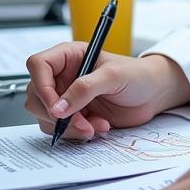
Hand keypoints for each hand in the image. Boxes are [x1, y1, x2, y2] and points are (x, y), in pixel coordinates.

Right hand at [25, 44, 189, 140]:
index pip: (38, 65)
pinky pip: (60, 129)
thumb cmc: (138, 75)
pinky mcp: (73, 115)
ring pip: (46, 116)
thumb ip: (85, 89)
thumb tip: (58, 107)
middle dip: (56, 114)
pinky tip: (98, 127)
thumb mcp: (114, 76)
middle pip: (36, 95)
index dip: (41, 85)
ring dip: (69, 126)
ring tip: (96, 125)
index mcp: (70, 56)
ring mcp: (66, 97)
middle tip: (81, 121)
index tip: (56, 106)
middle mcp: (63, 76)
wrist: (153, 95)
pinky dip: (77, 132)